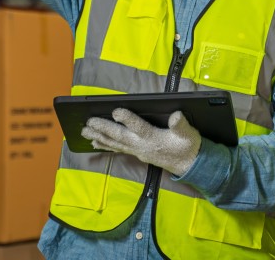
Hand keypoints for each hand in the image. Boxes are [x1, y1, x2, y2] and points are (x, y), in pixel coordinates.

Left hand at [82, 108, 201, 175]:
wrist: (189, 165)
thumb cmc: (188, 146)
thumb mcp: (189, 134)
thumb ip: (182, 125)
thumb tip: (176, 115)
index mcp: (155, 138)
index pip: (139, 127)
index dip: (127, 119)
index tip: (115, 110)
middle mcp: (142, 146)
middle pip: (120, 136)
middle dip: (104, 128)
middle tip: (89, 121)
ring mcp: (138, 151)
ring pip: (115, 143)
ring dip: (99, 136)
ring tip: (85, 130)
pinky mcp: (136, 153)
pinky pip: (117, 149)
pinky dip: (105, 145)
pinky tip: (94, 141)